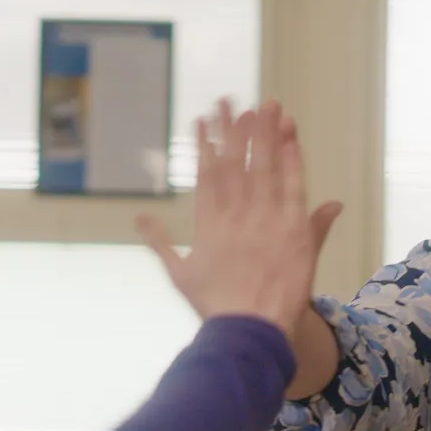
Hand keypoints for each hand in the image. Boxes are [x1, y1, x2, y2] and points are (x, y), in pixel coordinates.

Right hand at [139, 99, 342, 335]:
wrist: (249, 331)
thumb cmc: (213, 307)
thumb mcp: (179, 274)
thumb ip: (159, 241)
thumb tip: (138, 217)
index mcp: (208, 224)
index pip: (208, 174)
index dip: (206, 144)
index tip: (203, 118)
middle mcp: (235, 216)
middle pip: (235, 163)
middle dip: (233, 129)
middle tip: (231, 99)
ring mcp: (264, 220)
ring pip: (264, 168)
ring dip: (264, 134)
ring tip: (264, 105)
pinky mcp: (292, 229)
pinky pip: (292, 187)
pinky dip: (291, 160)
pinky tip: (290, 136)